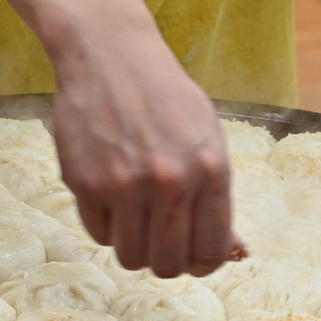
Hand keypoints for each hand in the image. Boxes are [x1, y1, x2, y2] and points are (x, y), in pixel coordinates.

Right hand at [47, 17, 243, 278]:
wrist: (109, 55)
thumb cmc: (165, 97)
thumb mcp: (207, 139)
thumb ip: (218, 198)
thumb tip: (235, 253)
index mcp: (210, 170)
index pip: (212, 251)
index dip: (204, 263)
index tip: (194, 255)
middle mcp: (170, 182)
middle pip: (168, 265)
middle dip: (167, 261)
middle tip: (161, 240)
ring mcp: (124, 185)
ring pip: (130, 257)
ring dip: (134, 246)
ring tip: (135, 217)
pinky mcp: (85, 184)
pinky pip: (99, 234)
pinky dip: (107, 224)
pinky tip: (111, 193)